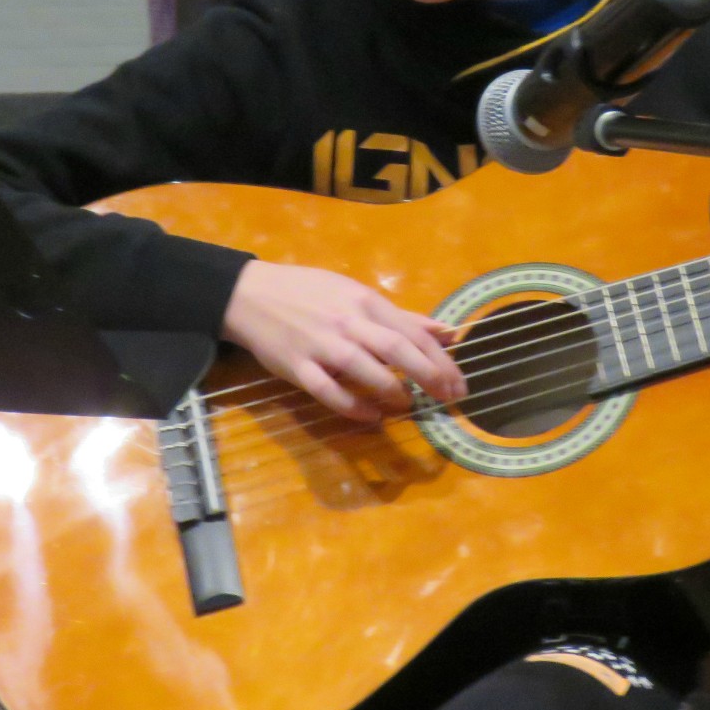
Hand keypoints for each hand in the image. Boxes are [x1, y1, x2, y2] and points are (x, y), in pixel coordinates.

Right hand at [221, 260, 466, 421]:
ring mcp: (321, 346)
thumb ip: (402, 316)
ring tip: (409, 404)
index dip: (441, 359)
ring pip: (365, 370)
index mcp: (364, 301)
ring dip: (393, 390)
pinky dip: (354, 407)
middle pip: (396, 350)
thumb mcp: (357, 293)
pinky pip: (330, 392)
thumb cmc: (310, 292)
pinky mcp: (298, 368)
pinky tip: (373, 416)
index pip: (413, 332)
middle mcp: (347, 322)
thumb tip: (447, 332)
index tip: (459, 382)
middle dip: (429, 376)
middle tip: (449, 398)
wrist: (250, 295)